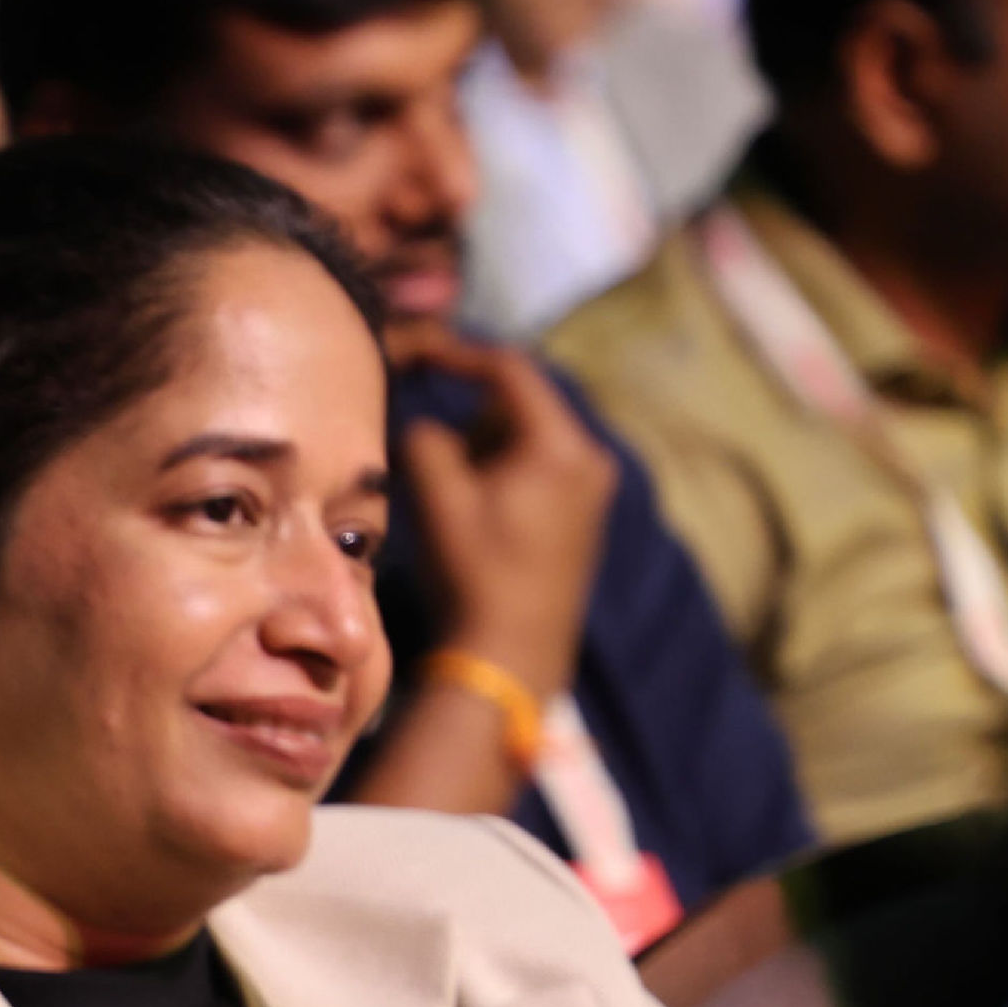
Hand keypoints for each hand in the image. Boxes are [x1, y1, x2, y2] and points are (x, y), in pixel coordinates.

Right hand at [397, 332, 614, 702]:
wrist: (511, 654)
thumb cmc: (475, 574)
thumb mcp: (439, 500)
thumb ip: (427, 443)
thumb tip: (426, 428)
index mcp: (562, 446)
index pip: (509, 372)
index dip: (457, 355)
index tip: (414, 352)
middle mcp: (591, 458)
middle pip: (520, 406)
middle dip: (470, 420)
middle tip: (430, 456)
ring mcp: (593, 489)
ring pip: (526, 439)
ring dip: (484, 450)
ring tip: (452, 498)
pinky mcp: (584, 515)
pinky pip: (539, 468)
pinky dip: (502, 474)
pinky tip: (477, 514)